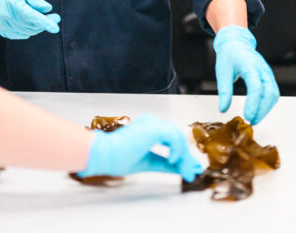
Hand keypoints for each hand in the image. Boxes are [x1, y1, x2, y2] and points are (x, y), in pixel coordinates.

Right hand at [0, 0, 59, 39]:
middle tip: (55, 17)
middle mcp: (6, 15)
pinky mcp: (4, 32)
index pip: (29, 15)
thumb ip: (37, 0)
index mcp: (12, 2)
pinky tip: (29, 22)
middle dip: (46, 23)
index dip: (43, 22)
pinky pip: (23, 35)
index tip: (56, 28)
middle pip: (31, 25)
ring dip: (39, 26)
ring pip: (29, 32)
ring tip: (41, 17)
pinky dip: (30, 30)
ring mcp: (4, 25)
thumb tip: (48, 8)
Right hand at [78, 114, 203, 180]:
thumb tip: (182, 169)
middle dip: (186, 156)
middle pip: (177, 137)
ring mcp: (151, 123)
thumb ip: (166, 164)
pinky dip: (177, 149)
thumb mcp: (149, 162)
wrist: (104, 155)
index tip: (190, 169)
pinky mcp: (152, 128)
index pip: (172, 140)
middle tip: (191, 172)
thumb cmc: (118, 157)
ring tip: (183, 169)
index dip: (183, 155)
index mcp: (148, 129)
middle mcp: (151, 123)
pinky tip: (172, 158)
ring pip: (177, 136)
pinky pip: (173, 136)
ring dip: (183, 155)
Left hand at [212, 25, 279, 124]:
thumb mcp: (222, 72)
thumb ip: (224, 91)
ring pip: (273, 94)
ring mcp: (267, 73)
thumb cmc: (229, 56)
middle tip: (251, 121)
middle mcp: (262, 69)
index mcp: (250, 66)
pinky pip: (272, 92)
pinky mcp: (268, 77)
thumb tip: (223, 109)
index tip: (248, 116)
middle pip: (269, 92)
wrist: (236, 43)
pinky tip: (259, 111)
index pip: (256, 87)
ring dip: (266, 108)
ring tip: (254, 118)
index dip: (253, 104)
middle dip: (262, 109)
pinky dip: (267, 104)